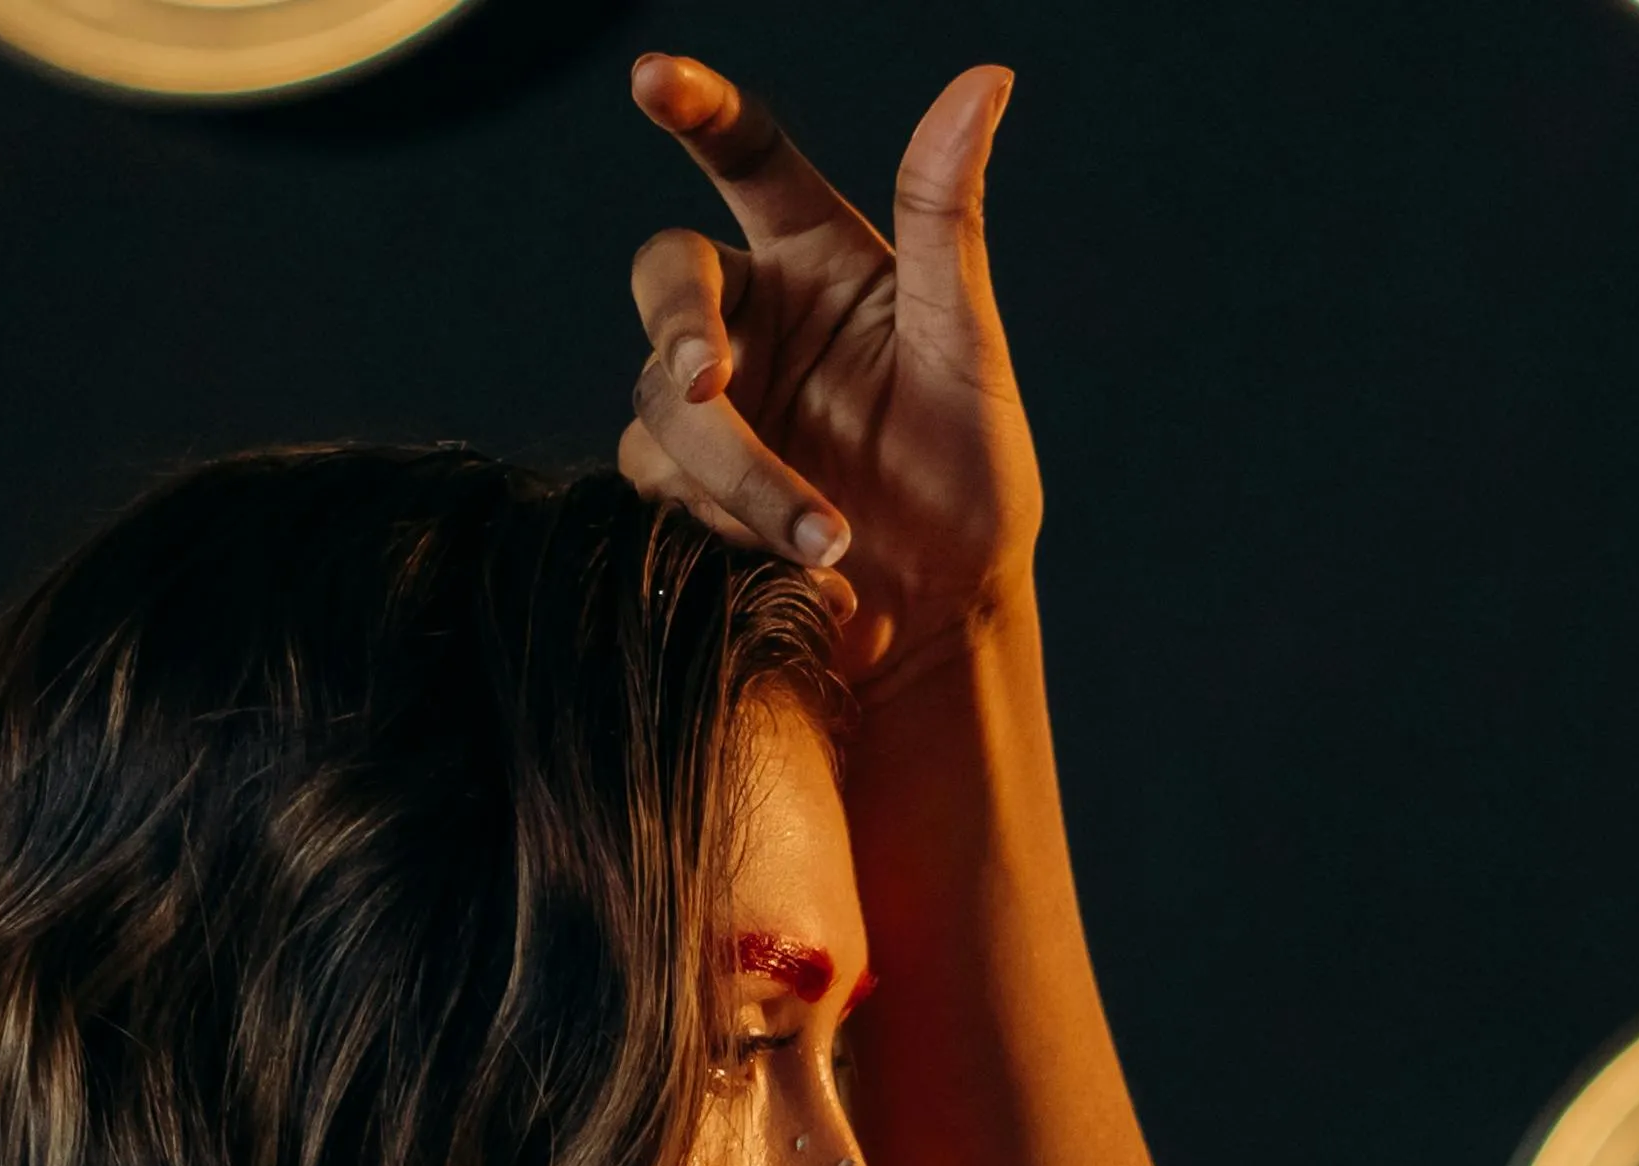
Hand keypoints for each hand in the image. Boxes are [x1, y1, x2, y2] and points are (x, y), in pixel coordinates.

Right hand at [618, 54, 1036, 685]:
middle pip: (666, 279)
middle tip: (709, 383)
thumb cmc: (970, 478)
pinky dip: (720, 521)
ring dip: (735, 471)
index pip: (744, 156)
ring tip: (824, 537)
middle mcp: (753, 317)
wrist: (942, 617)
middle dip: (678, 325)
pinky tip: (793, 563)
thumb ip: (947, 215)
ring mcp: (714, 402)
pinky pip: (658, 481)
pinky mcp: (685, 485)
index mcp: (817, 257)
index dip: (697, 109)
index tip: (653, 76)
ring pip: (663, 400)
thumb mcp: (965, 343)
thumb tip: (985, 80)